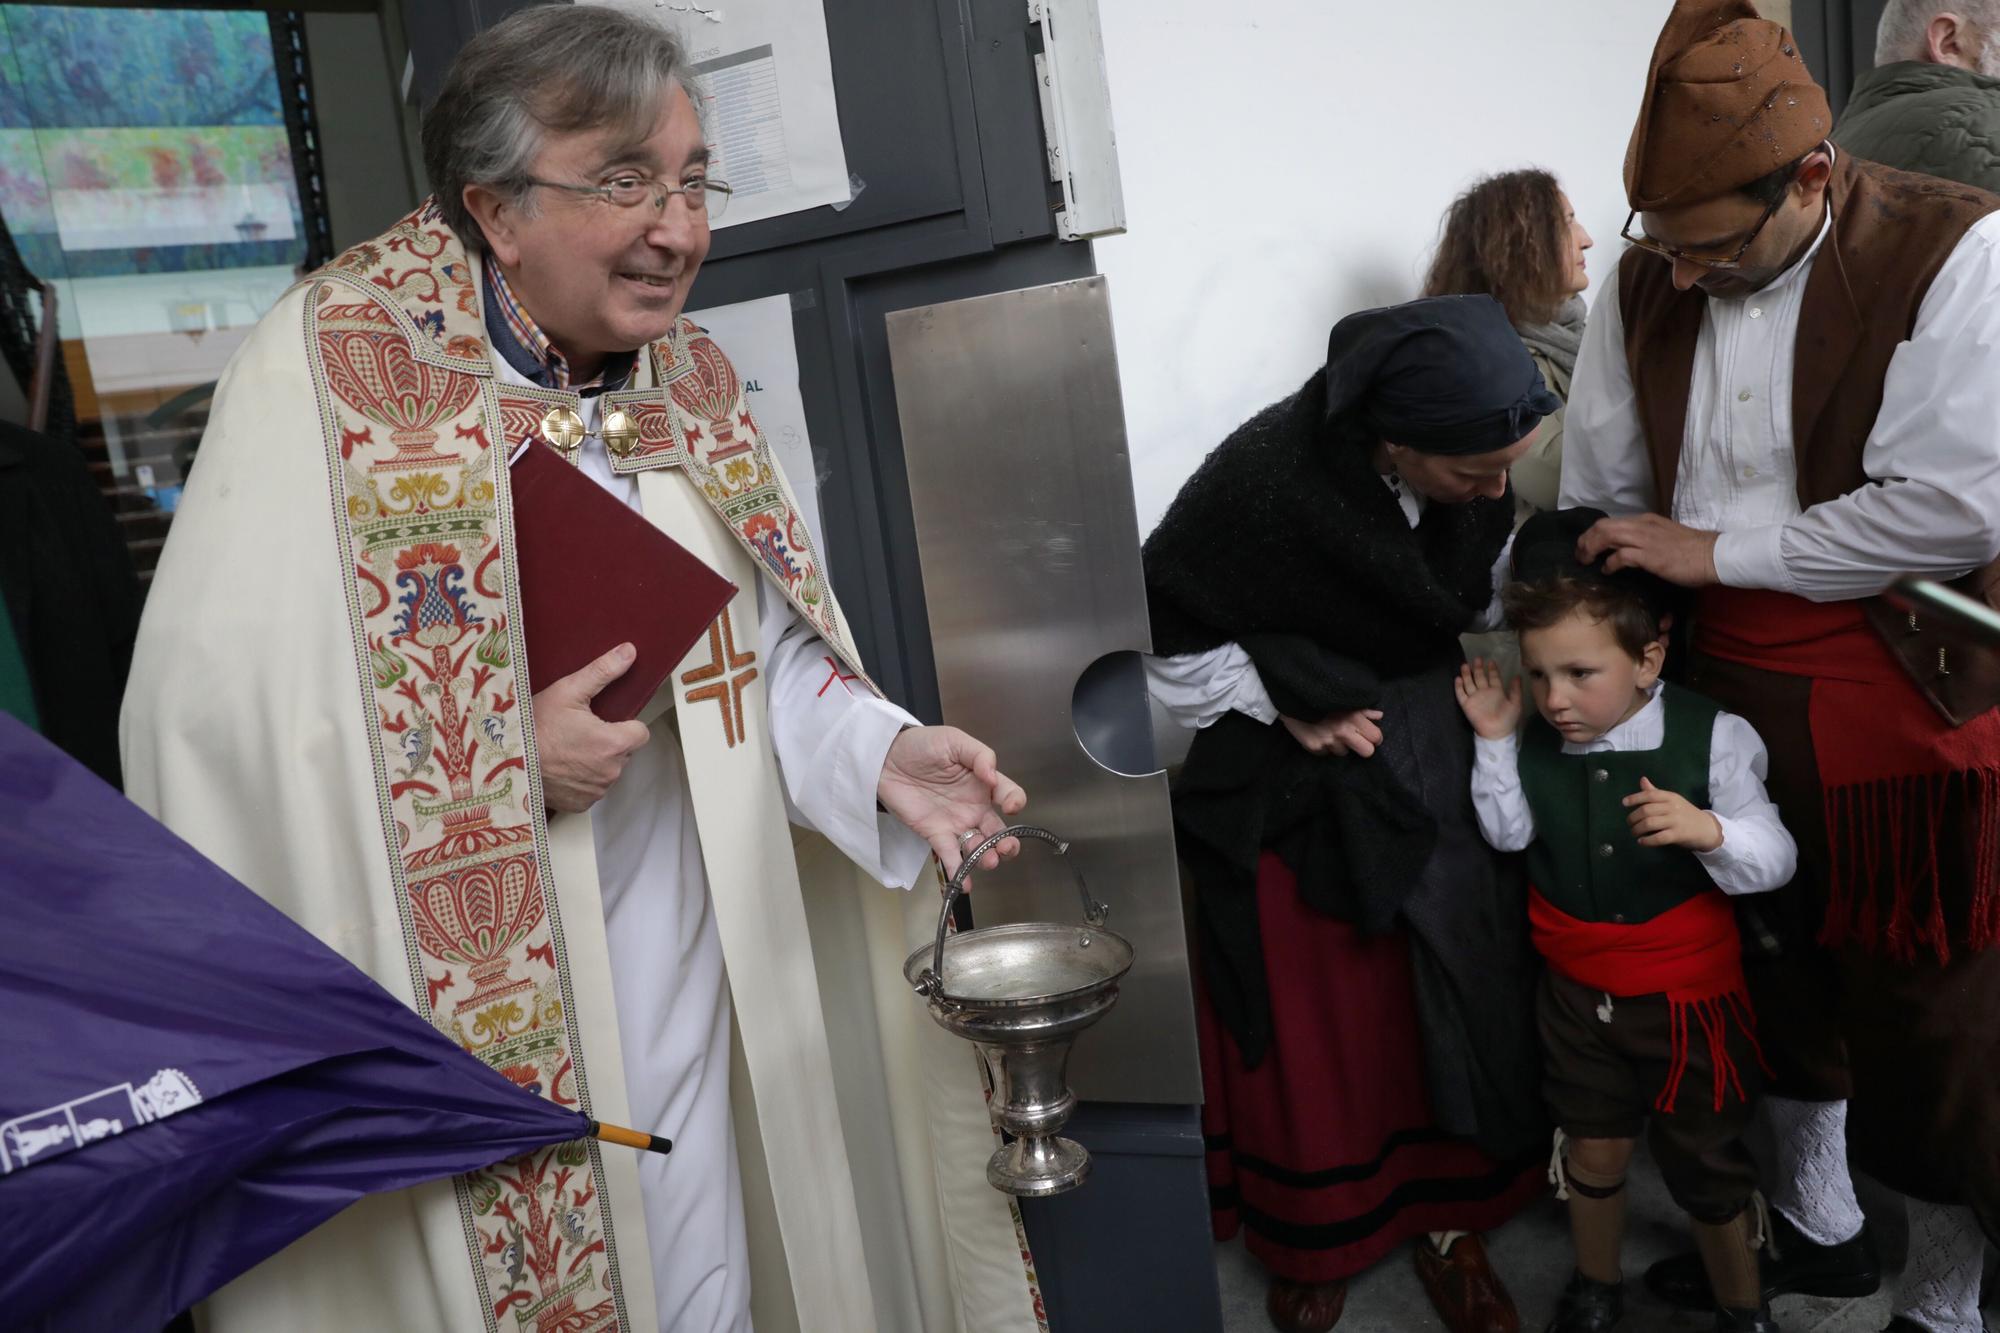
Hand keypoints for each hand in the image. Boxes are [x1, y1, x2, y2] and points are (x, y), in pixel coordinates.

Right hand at [532, 643, 651, 812]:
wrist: (505, 760)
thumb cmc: (534, 727)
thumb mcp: (568, 690)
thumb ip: (603, 671)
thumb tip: (628, 653)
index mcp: (614, 744)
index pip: (641, 733)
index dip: (625, 724)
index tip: (605, 721)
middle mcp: (610, 771)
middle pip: (624, 752)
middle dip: (609, 742)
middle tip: (580, 732)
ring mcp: (596, 790)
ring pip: (608, 770)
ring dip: (596, 761)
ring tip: (568, 748)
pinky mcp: (581, 804)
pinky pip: (592, 789)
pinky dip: (582, 779)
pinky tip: (563, 766)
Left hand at [878, 725, 1027, 882]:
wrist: (886, 757)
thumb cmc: (922, 745)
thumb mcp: (954, 740)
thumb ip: (980, 755)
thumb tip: (993, 776)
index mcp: (983, 783)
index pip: (1009, 795)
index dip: (1014, 801)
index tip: (1009, 805)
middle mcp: (974, 806)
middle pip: (999, 830)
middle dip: (1007, 843)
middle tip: (1006, 848)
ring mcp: (955, 822)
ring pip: (978, 846)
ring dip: (986, 857)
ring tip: (987, 861)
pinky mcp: (935, 834)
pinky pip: (950, 855)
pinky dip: (959, 871)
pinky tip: (965, 883)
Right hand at [1281, 708, 1384, 756]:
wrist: (1293, 698)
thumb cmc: (1323, 698)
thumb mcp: (1346, 700)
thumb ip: (1363, 710)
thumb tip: (1379, 716)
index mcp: (1354, 718)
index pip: (1376, 738)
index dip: (1374, 737)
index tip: (1367, 735)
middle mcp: (1343, 731)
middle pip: (1367, 752)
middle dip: (1363, 747)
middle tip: (1354, 740)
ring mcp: (1328, 741)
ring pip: (1344, 753)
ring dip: (1339, 745)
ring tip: (1329, 731)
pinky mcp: (1314, 747)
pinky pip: (1325, 753)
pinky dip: (1323, 746)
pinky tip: (1318, 734)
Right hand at [1454, 657, 1521, 739]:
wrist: (1497, 732)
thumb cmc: (1508, 719)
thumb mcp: (1515, 703)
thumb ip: (1515, 689)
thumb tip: (1518, 675)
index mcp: (1496, 691)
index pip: (1493, 677)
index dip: (1492, 669)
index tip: (1491, 661)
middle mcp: (1484, 692)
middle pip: (1479, 677)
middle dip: (1477, 668)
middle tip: (1477, 659)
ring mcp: (1475, 698)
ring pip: (1469, 683)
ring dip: (1467, 674)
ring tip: (1465, 665)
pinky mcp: (1466, 705)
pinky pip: (1461, 694)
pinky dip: (1459, 687)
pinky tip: (1457, 679)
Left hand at [1576, 514, 1720, 587]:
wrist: (1712, 555)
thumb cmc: (1691, 550)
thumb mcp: (1663, 538)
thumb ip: (1644, 540)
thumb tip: (1625, 550)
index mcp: (1644, 521)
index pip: (1610, 522)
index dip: (1593, 534)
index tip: (1586, 546)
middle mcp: (1642, 526)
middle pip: (1602, 526)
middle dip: (1585, 540)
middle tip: (1580, 555)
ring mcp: (1645, 539)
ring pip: (1606, 535)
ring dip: (1591, 549)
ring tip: (1586, 561)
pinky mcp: (1650, 555)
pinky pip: (1621, 555)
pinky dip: (1610, 563)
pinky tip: (1607, 571)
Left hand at [1623, 776, 1723, 850]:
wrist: (1707, 828)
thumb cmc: (1685, 813)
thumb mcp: (1672, 800)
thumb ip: (1656, 792)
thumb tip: (1642, 780)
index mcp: (1670, 797)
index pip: (1650, 794)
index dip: (1635, 798)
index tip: (1624, 803)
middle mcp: (1672, 807)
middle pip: (1646, 810)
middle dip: (1633, 817)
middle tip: (1629, 823)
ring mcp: (1675, 821)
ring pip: (1650, 823)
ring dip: (1637, 829)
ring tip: (1634, 833)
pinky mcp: (1678, 835)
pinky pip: (1658, 837)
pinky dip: (1647, 840)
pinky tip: (1641, 841)